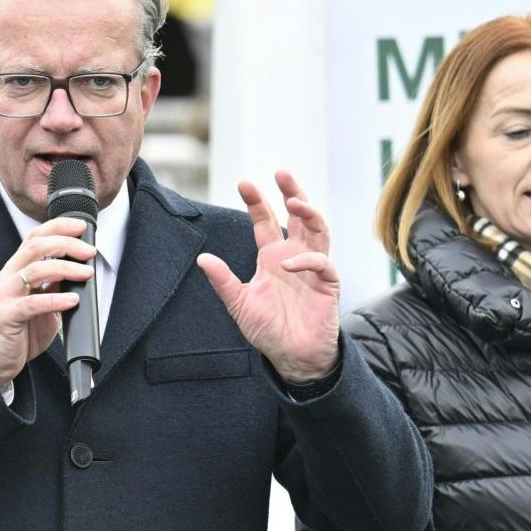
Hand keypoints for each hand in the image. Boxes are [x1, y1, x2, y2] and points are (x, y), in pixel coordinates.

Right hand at [0, 219, 93, 390]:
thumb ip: (55, 285)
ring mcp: (6, 296)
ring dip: (65, 269)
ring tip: (86, 273)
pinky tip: (72, 300)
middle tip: (89, 251)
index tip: (81, 227)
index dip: (58, 228)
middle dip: (66, 244)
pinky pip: (33, 304)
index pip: (35, 238)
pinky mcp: (7, 317)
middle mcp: (9, 277)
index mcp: (17, 269)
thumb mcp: (42, 302)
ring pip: (35, 271)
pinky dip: (55, 300)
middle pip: (36, 246)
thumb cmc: (20, 329)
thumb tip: (80, 269)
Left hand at [196, 171, 341, 383]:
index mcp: (272, 257)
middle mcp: (294, 256)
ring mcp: (313, 268)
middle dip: (292, 192)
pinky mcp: (328, 284)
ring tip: (294, 201)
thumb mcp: (239, 304)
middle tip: (281, 173)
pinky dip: (308, 260)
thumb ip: (223, 281)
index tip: (244, 183)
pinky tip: (289, 263)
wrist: (292, 357)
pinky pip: (322, 263)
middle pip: (298, 215)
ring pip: (318, 229)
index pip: (264, 222)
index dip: (256, 202)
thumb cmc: (268, 330)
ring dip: (309, 213)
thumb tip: (202, 258)